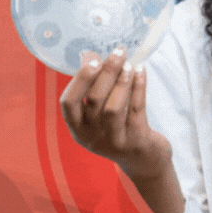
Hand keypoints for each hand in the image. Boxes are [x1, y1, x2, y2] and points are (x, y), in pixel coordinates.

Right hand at [60, 47, 171, 182]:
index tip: (91, 58)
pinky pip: (136, 109)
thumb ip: (93, 90)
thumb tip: (89, 54)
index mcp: (79, 129)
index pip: (68, 103)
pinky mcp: (136, 140)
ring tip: (129, 63)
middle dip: (106, 73)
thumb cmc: (118, 128)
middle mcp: (93, 137)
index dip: (79, 79)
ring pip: (114, 108)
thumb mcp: (99, 117)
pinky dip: (139, 87)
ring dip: (122, 82)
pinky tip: (141, 71)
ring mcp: (115, 141)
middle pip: (94, 101)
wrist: (143, 160)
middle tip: (117, 52)